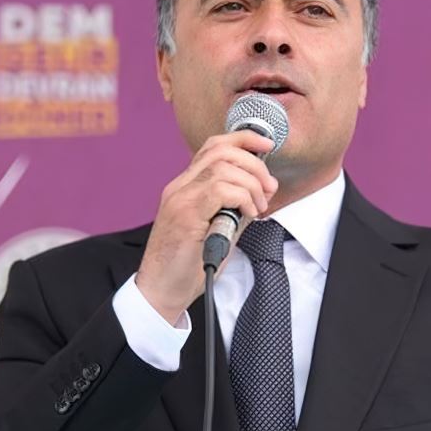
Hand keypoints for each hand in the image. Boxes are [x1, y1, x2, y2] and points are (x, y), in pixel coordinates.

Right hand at [136, 130, 278, 322]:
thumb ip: (238, 206)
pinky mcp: (184, 214)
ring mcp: (179, 198)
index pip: (214, 146)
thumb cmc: (188, 264)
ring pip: (223, 166)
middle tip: (269, 187)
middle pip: (221, 149)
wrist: (162, 291)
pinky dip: (242, 198)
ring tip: (258, 206)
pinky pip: (220, 190)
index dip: (244, 139)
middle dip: (255, 163)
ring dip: (251, 184)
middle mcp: (180, 186)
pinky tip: (249, 215)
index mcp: (186, 186)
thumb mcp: (221, 229)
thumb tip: (264, 189)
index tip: (267, 145)